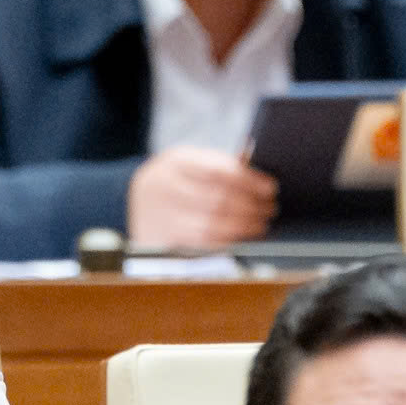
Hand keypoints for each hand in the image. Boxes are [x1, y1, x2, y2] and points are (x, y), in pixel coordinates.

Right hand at [126, 147, 276, 248]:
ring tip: (260, 224)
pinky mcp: (161, 240)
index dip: (249, 180)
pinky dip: (227, 242)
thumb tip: (255, 159)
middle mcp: (164, 186)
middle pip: (218, 199)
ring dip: (243, 227)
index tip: (270, 188)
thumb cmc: (175, 181)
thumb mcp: (191, 163)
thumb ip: (221, 163)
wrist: (135, 202)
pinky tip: (242, 238)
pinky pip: (201, 244)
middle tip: (269, 208)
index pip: (218, 169)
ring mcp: (160, 215)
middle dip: (251, 206)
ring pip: (212, 225)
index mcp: (175, 161)